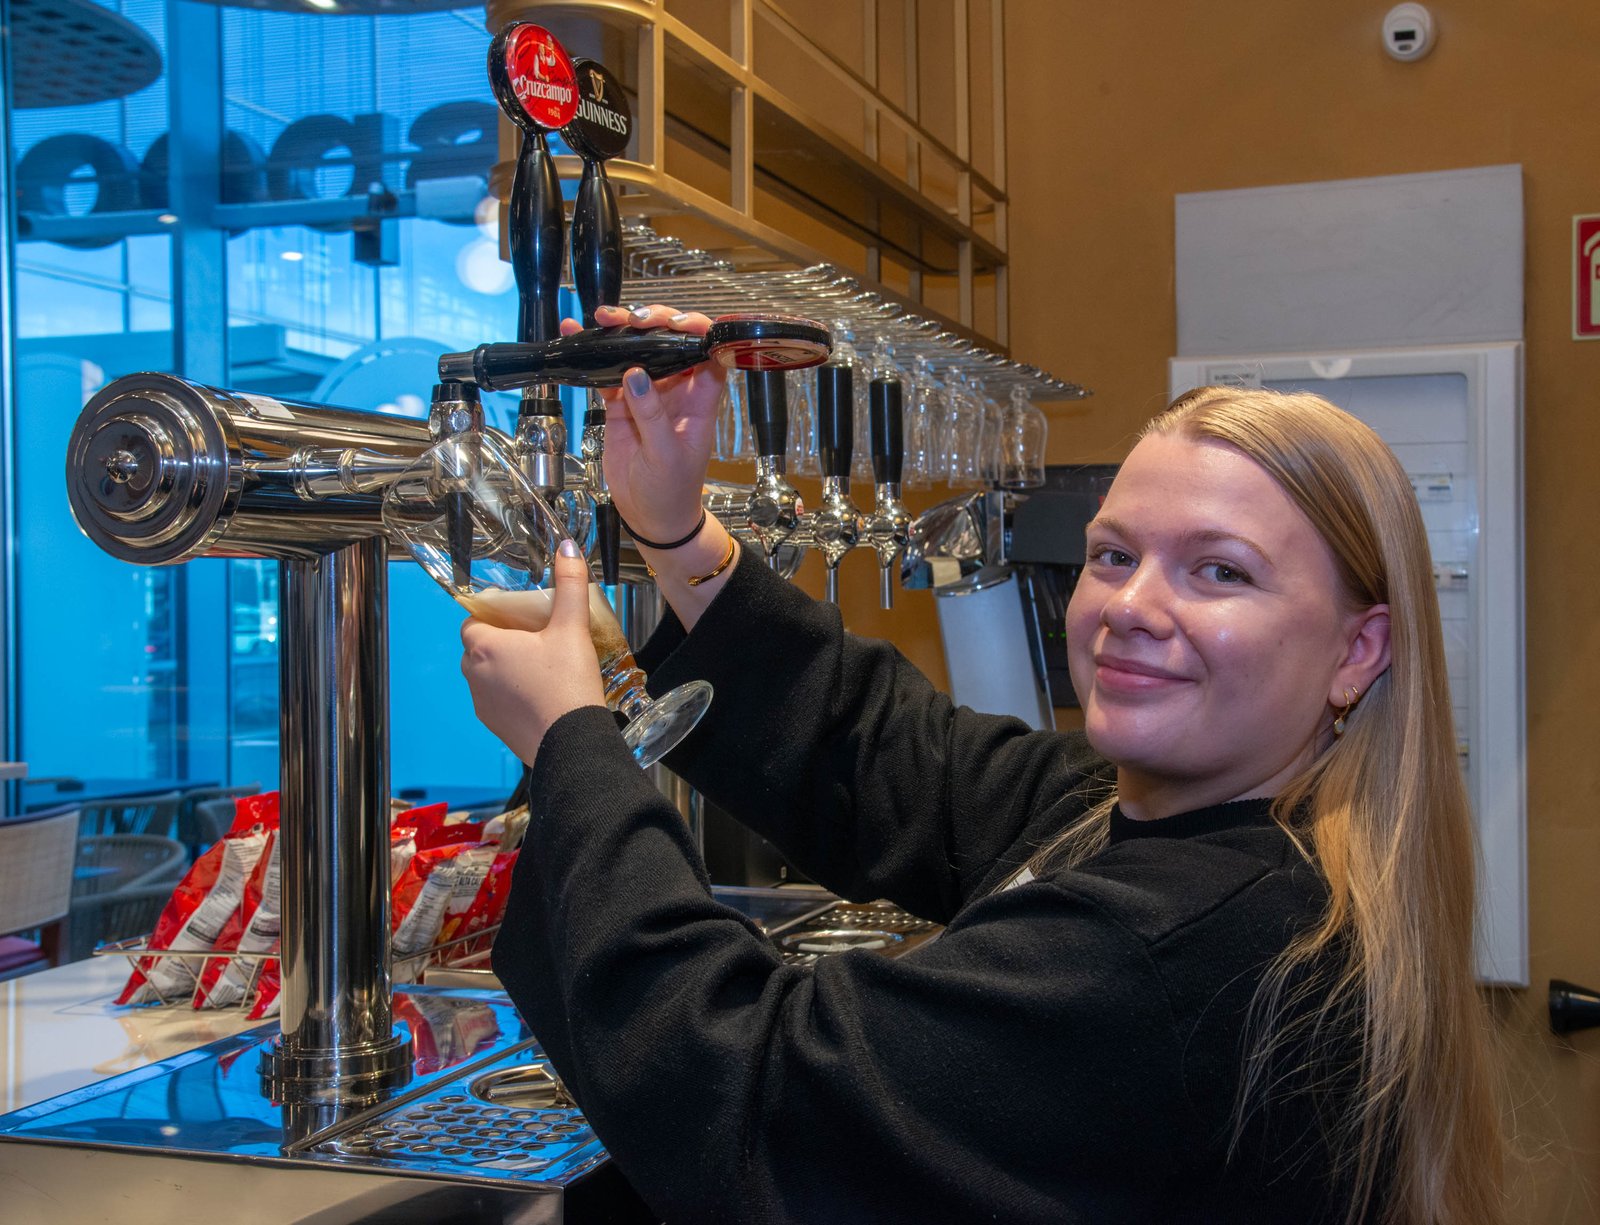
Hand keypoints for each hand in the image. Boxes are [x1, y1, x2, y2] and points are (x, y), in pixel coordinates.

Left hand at [460, 541, 607, 764]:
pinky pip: (498, 701)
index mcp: (484, 646)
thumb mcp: (572, 628)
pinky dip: (513, 694)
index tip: (516, 614)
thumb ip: (569, 585)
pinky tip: (541, 693)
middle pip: (478, 648)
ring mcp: (482, 704)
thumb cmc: (566, 684)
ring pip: (487, 676)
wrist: (570, 744)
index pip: (472, 620)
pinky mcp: (495, 727)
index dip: (492, 614)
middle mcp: (474, 675)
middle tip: (534, 636)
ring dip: (505, 669)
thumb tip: (567, 549)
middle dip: (501, 640)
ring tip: (541, 666)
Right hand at [572, 303, 724, 542]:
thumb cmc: (673, 492)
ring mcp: (647, 396)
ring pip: (638, 353)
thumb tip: (636, 375)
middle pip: (670, 344)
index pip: (708, 353)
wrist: (651, 518)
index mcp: (700, 401)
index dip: (698, 330)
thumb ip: (652, 415)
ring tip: (602, 318)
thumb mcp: (666, 456)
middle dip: (653, 323)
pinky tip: (578, 338)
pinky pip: (609, 374)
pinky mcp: (621, 405)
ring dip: (621, 333)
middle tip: (630, 319)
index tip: (676, 322)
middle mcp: (676, 392)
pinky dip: (594, 356)